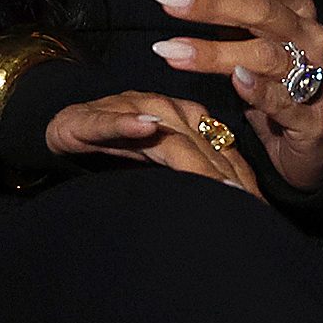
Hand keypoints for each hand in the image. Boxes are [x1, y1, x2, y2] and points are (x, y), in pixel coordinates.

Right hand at [44, 89, 263, 197]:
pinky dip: (128, 122)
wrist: (58, 127)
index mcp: (182, 118)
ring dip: (191, 156)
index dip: (241, 177)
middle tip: (248, 205)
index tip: (263, 209)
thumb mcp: (159, 168)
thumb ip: (192, 179)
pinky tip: (146, 127)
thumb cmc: (114, 150)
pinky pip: (110, 120)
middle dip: (225, 175)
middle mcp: (159, 109)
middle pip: (199, 143)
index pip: (219, 148)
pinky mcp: (86, 118)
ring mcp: (125, 110)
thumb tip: (235, 214)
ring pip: (163, 133)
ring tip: (217, 182)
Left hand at [149, 0, 322, 192]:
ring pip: (265, 55)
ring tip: (169, 51)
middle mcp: (308, 34)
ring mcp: (315, 74)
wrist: (318, 135)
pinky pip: (283, 99)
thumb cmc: (277, 74)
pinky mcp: (311, 116)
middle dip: (211, 3)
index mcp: (295, 7)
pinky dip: (258, 90)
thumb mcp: (248, 29)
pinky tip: (233, 81)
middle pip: (262, 10)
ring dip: (214, 52)